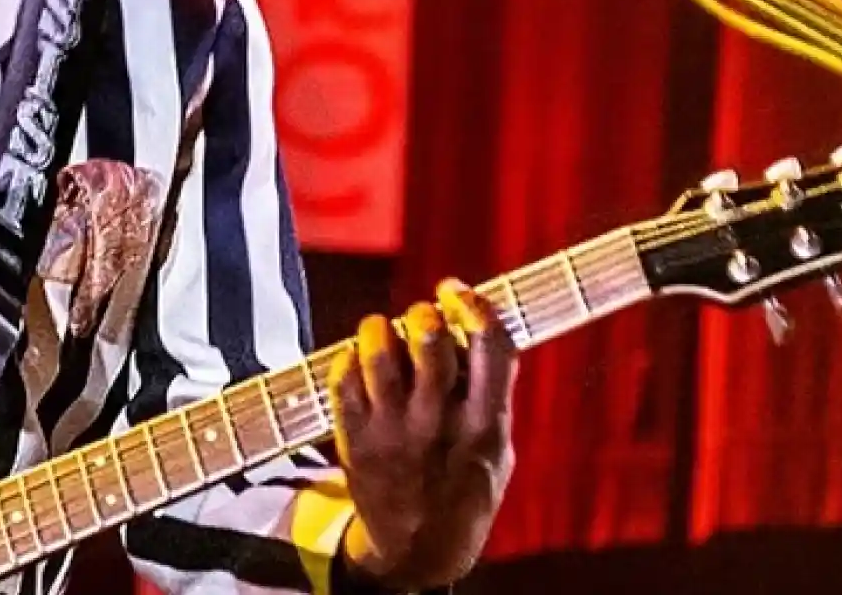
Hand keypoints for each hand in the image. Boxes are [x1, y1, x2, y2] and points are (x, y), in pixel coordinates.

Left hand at [328, 279, 517, 589]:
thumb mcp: (498, 452)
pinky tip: (360, 361)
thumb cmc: (464, 491)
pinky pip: (343, 379)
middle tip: (421, 315)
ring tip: (384, 331)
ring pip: (380, 353)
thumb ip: (494, 396)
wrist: (418, 550)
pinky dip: (350, 358)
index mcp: (485, 426)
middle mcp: (438, 425)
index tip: (456, 291)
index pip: (490, 345)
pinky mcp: (354, 441)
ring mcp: (393, 432)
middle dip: (424, 312)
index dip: (473, 305)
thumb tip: (481, 330)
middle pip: (430, 339)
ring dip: (380, 328)